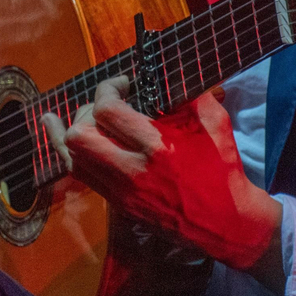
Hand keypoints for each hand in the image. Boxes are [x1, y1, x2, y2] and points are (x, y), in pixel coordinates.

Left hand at [40, 76, 281, 271]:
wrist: (226, 224)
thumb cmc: (223, 170)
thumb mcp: (215, 123)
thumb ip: (189, 94)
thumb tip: (168, 71)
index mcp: (157, 147)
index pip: (107, 111)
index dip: (107, 89)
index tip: (123, 84)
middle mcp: (132, 170)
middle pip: (78, 136)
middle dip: (86, 111)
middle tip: (106, 105)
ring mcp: (122, 191)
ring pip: (72, 159)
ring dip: (73, 133)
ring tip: (85, 118)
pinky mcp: (120, 205)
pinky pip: (82, 177)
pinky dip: (75, 154)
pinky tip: (69, 139)